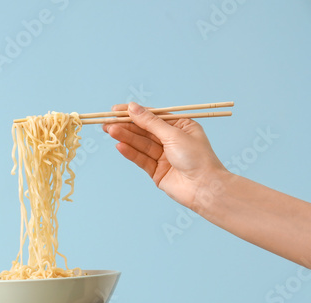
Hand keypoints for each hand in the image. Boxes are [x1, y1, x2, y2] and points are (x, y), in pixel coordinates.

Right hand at [103, 102, 228, 211]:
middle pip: (144, 130)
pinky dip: (130, 152)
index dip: (134, 112)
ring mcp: (163, 156)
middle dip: (126, 126)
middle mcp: (172, 140)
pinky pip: (141, 159)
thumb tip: (133, 108)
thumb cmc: (197, 157)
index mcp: (181, 126)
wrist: (203, 187)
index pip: (153, 116)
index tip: (116, 110)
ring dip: (125, 137)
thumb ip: (150, 122)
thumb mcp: (173, 134)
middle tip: (107, 122)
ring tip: (109, 131)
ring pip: (141, 144)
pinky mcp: (156, 171)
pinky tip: (119, 146)